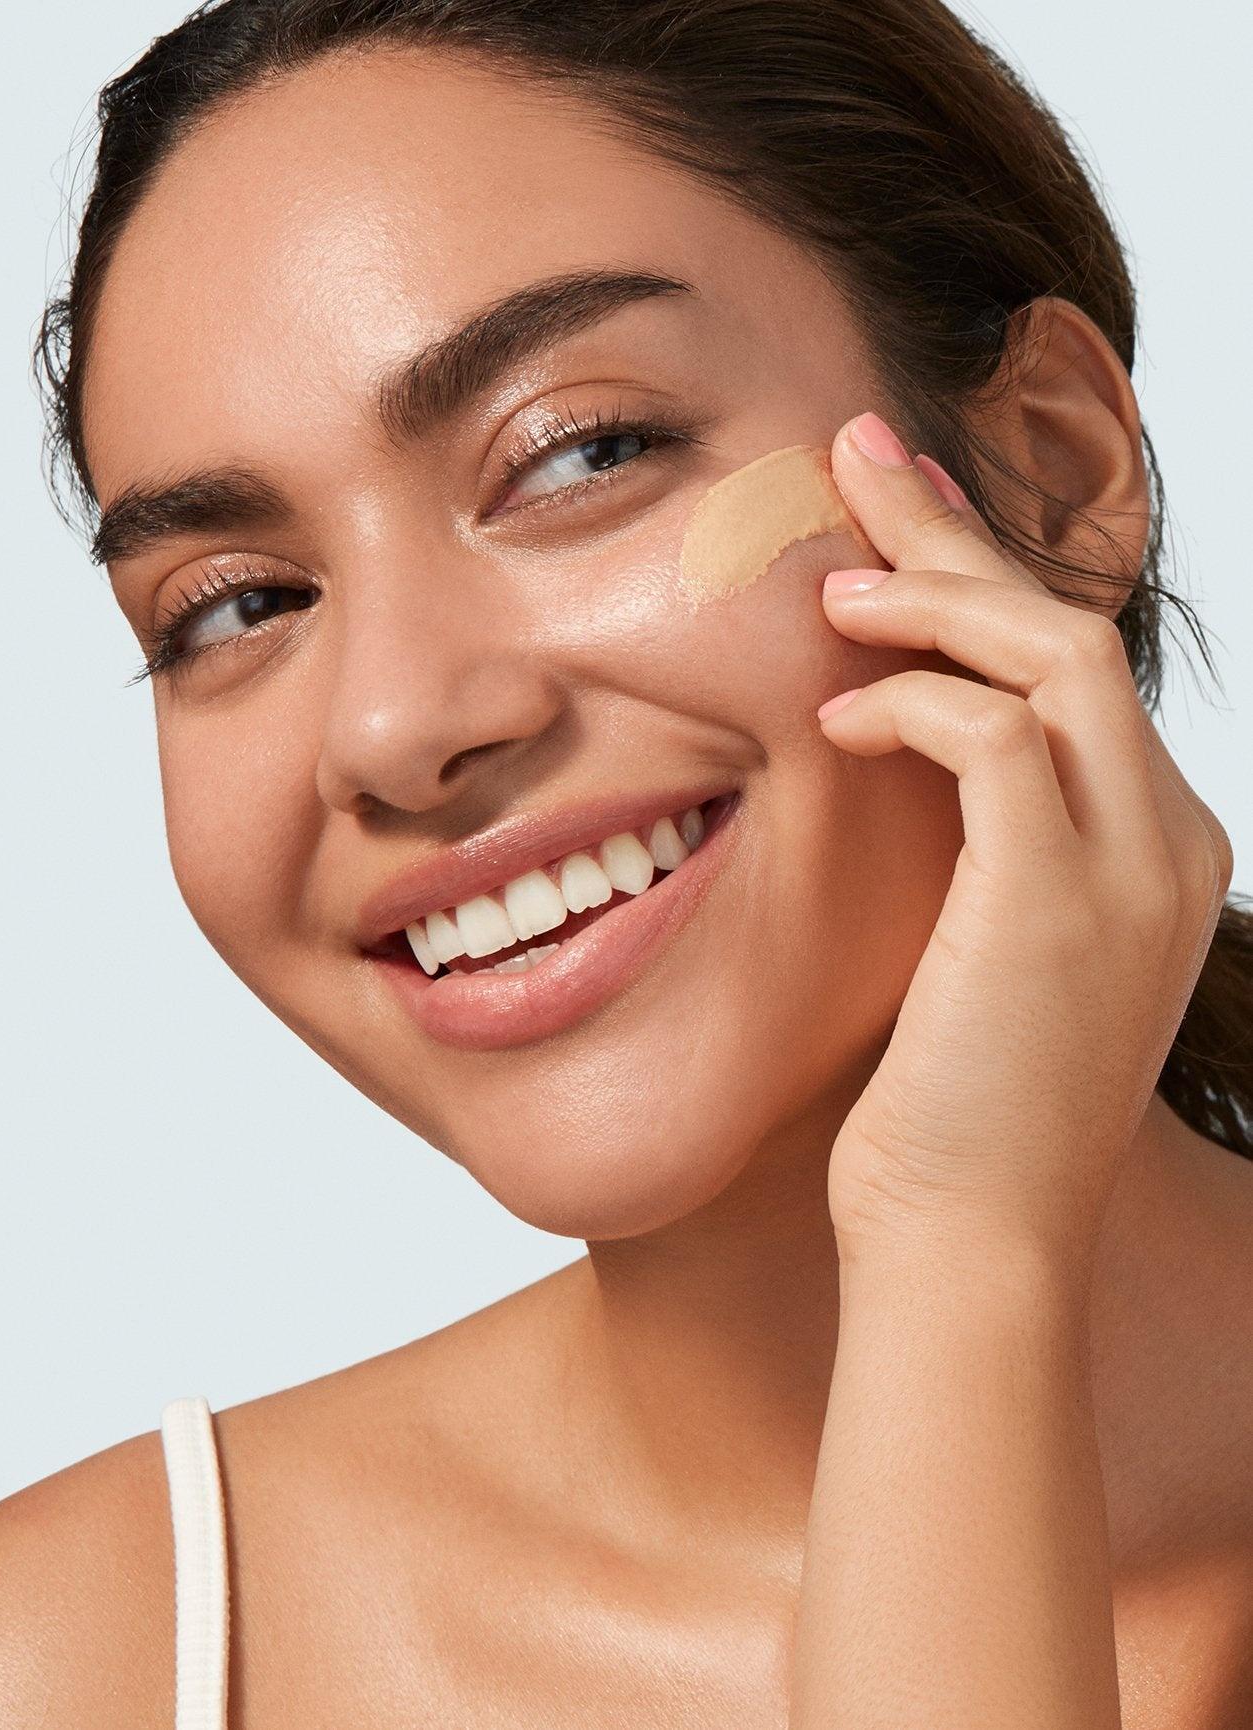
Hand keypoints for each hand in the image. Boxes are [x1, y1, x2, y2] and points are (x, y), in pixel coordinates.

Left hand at [816, 412, 1232, 1277]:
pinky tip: (835, 719)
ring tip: (837, 588)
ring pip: (1058, 654)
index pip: (1075, 668)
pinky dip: (913, 707)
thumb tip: (898, 744)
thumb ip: (979, 843)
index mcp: (1148, 844)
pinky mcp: (1058, 897)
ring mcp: (1128, 868)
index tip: (898, 520)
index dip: (984, 576)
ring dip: (939, 600)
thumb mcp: (979, 946)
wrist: (967, 1241)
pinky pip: (999, 737)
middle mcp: (1164, 839)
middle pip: (1074, 628)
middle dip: (962, 532)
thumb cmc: (946, 1102)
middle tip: (859, 456)